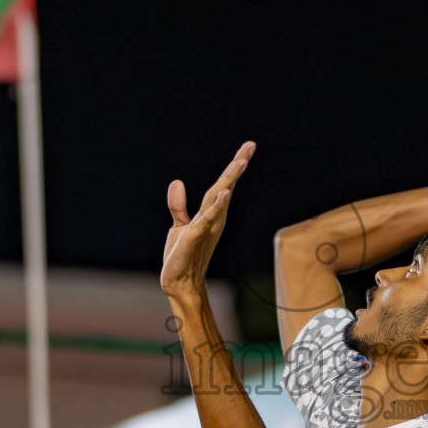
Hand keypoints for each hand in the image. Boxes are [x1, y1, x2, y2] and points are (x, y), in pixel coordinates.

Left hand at [161, 141, 255, 298]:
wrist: (179, 281)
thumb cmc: (182, 254)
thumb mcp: (179, 225)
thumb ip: (178, 205)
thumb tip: (178, 181)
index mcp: (211, 213)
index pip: (223, 184)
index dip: (234, 166)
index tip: (248, 147)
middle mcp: (213, 217)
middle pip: (225, 186)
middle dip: (237, 166)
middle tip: (250, 146)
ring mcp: (207, 226)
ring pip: (219, 198)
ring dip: (230, 180)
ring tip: (240, 162)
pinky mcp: (196, 235)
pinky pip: (207, 217)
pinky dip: (217, 205)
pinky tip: (224, 193)